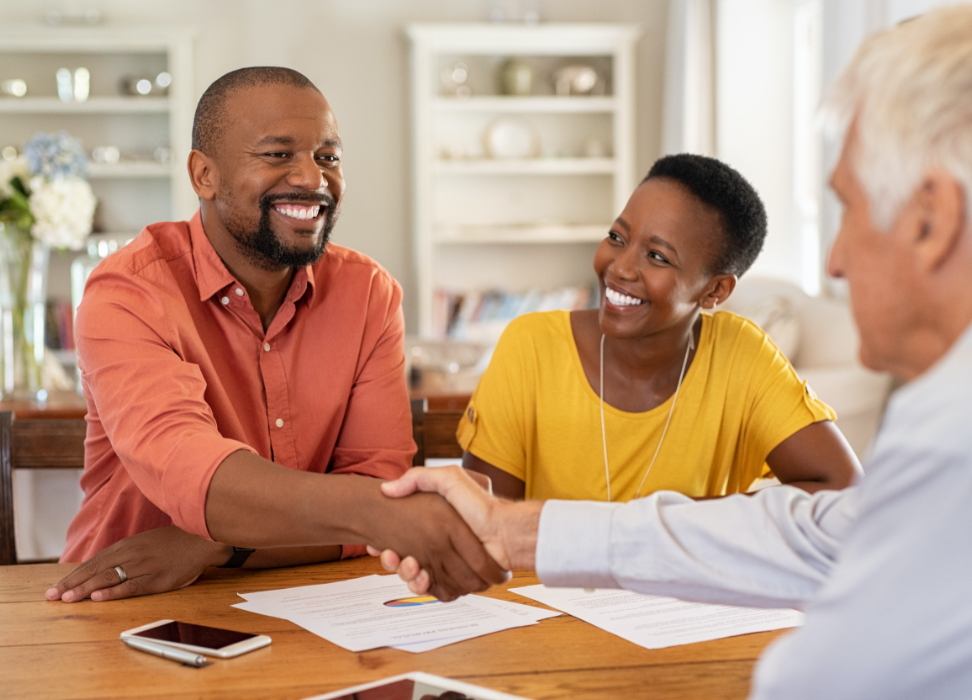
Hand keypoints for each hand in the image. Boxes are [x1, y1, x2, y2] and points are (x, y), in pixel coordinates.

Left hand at [46, 526, 230, 602]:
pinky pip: (132, 586)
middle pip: (96, 569)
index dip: (73, 575)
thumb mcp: (146, 542)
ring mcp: (144, 566)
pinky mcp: (158, 578)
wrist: (202, 539)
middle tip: (52, 596)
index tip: (56, 586)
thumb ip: (125, 553)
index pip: (93, 562)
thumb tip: (102, 567)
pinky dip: (113, 592)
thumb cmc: (174, 542)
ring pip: (109, 578)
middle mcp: (132, 554)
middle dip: (72, 583)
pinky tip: (98, 597)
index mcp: (127, 545)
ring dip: (85, 589)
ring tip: (68, 599)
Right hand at [370, 467, 540, 593]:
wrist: (504, 532)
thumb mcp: (448, 478)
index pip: (402, 539)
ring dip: (405, 573)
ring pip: (414, 576)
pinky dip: (422, 586)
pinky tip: (420, 576)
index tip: (380, 545)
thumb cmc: (480, 505)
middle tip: (390, 555)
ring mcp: (445, 564)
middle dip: (394, 561)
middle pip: (405, 560)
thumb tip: (388, 489)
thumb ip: (419, 478)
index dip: (388, 545)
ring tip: (408, 563)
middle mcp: (438, 547)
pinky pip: (432, 589)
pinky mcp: (453, 580)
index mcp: (435, 527)